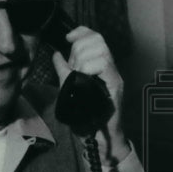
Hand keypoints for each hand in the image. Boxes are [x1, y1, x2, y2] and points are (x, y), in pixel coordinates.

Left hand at [51, 26, 130, 162]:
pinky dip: (89, 67)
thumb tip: (56, 55)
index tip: (68, 37)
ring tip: (79, 75)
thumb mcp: (70, 90)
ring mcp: (114, 76)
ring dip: (83, 59)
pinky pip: (103, 65)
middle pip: (97, 40)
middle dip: (79, 48)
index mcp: (99, 66)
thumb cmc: (86, 118)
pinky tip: (84, 78)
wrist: (99, 139)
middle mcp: (109, 68)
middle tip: (73, 67)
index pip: (94, 37)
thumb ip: (64, 72)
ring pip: (100, 50)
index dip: (81, 32)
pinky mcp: (116, 85)